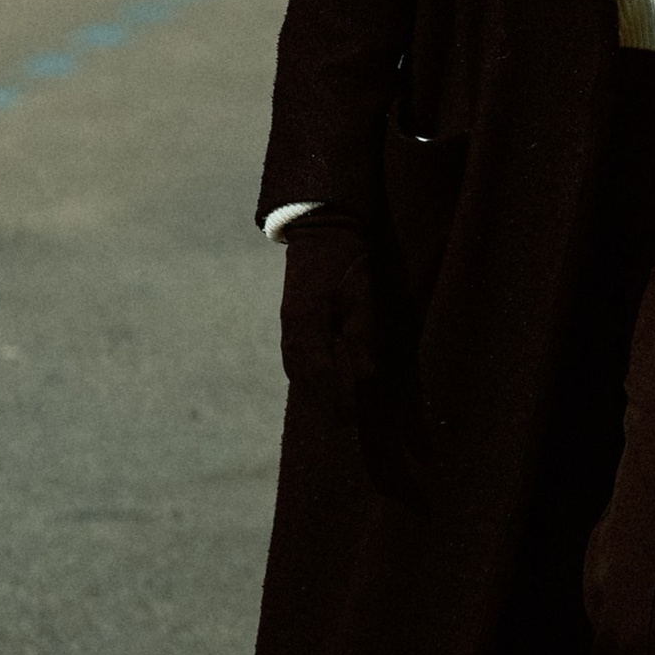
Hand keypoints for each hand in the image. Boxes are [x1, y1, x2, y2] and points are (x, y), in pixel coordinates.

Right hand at [279, 211, 382, 417]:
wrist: (323, 234)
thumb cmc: (347, 268)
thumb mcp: (362, 304)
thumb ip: (362, 345)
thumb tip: (365, 383)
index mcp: (307, 334)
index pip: (324, 385)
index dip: (345, 405)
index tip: (362, 419)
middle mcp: (292, 340)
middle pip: (310, 388)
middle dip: (333, 405)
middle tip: (357, 419)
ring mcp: (289, 334)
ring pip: (302, 379)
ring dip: (323, 395)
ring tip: (345, 407)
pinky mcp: (292, 328)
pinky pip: (299, 366)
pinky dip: (315, 380)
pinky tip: (329, 384)